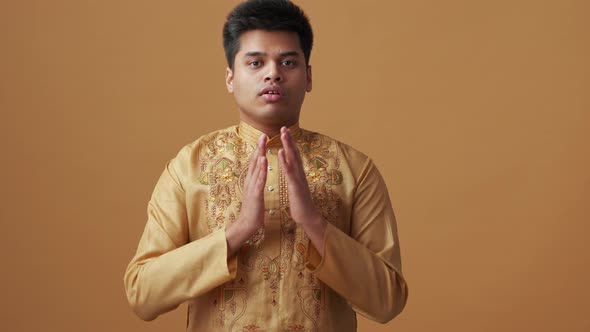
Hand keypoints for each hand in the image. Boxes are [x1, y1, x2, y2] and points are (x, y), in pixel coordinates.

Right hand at [225, 134, 266, 256]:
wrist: (246, 225)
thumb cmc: (253, 210)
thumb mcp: (255, 192)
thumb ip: (256, 182)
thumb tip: (258, 174)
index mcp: (251, 180)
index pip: (255, 162)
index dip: (259, 150)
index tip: (263, 138)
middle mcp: (250, 181)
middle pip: (254, 161)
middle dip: (259, 147)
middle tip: (263, 134)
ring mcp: (252, 187)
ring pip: (256, 168)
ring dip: (259, 154)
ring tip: (263, 142)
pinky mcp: (255, 194)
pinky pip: (259, 179)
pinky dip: (262, 169)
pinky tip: (264, 160)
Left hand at [278, 127, 320, 224]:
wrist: (308, 217)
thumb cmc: (300, 203)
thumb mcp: (296, 187)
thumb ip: (294, 177)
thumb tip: (292, 169)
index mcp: (297, 174)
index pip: (294, 155)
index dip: (289, 143)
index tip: (284, 132)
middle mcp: (299, 173)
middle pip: (295, 153)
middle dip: (289, 140)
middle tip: (284, 127)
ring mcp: (298, 179)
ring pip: (293, 159)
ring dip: (288, 145)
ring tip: (283, 134)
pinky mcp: (296, 186)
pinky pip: (289, 172)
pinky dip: (285, 161)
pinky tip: (281, 153)